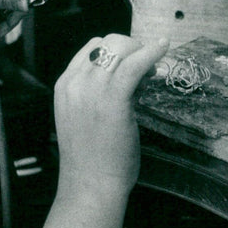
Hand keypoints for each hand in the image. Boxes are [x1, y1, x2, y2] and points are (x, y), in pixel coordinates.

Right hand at [53, 34, 169, 198]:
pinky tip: (163, 47)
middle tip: (146, 68)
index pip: (91, 48)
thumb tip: (133, 77)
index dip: (116, 52)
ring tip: (153, 70)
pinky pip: (135, 64)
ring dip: (142, 51)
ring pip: (120, 48)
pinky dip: (151, 51)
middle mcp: (75, 82)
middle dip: (130, 48)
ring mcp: (92, 89)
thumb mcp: (84, 116)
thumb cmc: (92, 158)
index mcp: (65, 85)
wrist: (90, 184)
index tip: (131, 65)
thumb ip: (99, 94)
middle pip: (107, 42)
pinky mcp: (114, 99)